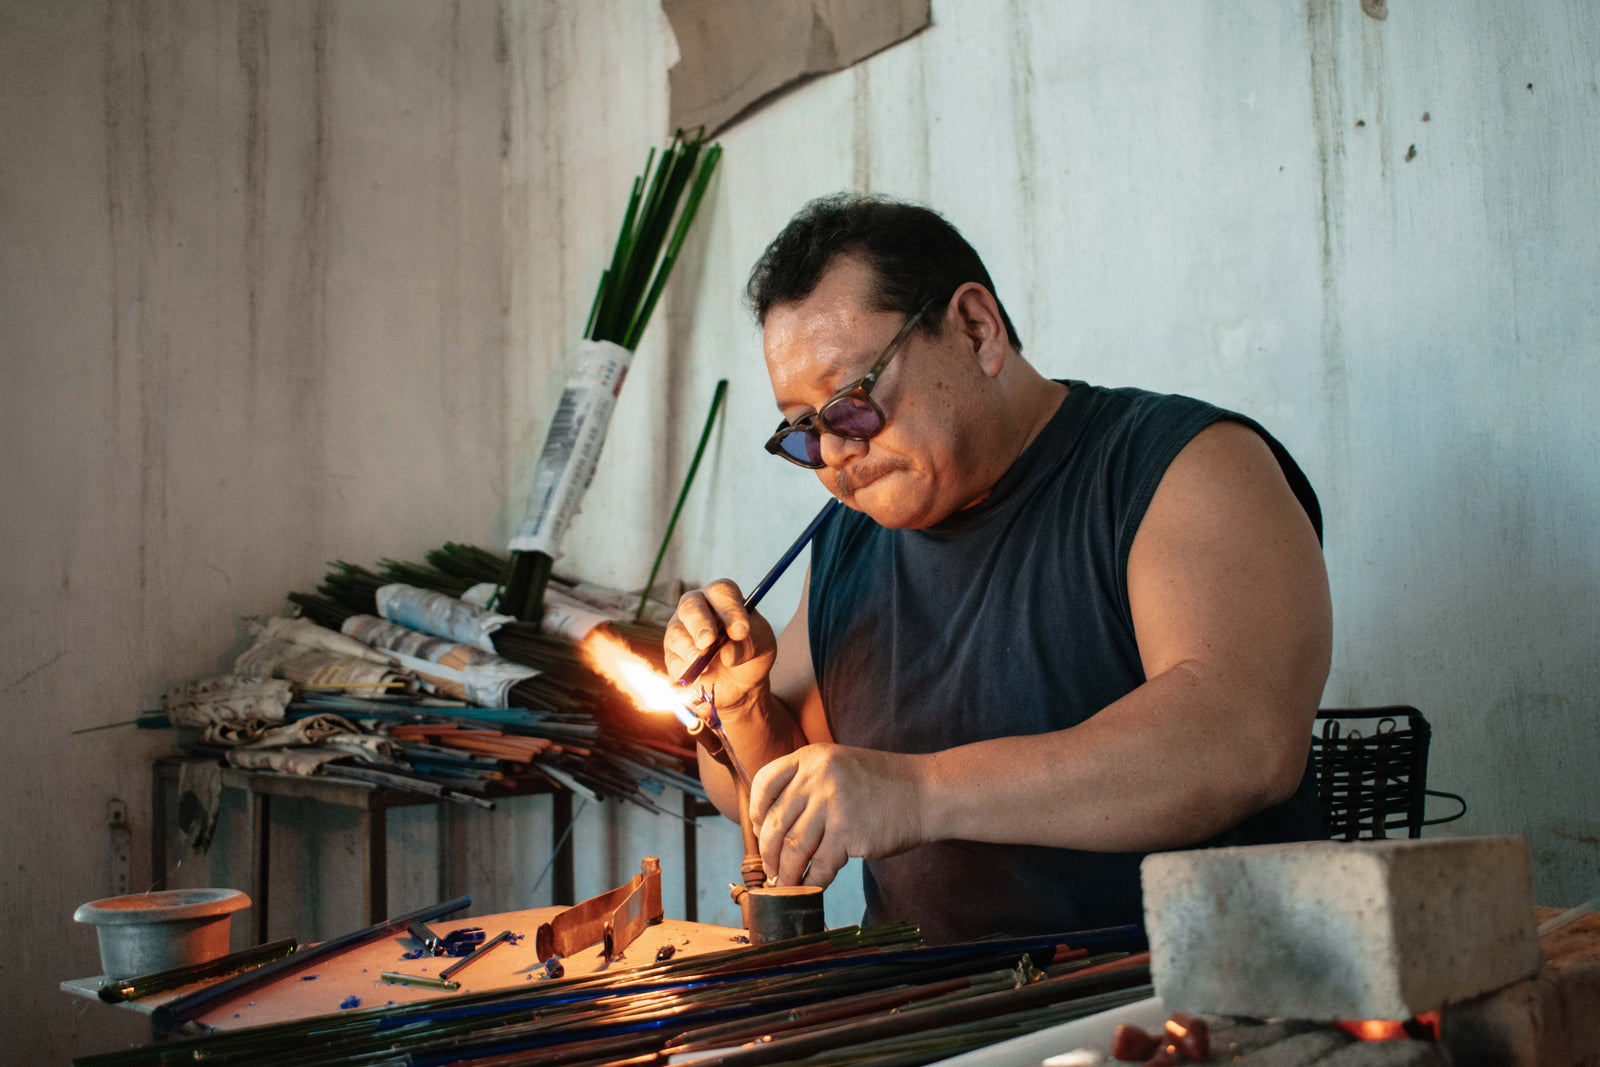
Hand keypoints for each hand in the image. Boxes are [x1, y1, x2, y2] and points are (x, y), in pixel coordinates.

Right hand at [663, 580, 775, 714]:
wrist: (739, 683)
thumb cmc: (750, 651)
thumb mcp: (762, 646)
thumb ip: (749, 645)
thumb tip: (727, 654)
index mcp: (722, 598)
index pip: (721, 592)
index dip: (729, 609)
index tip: (740, 631)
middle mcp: (697, 608)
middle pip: (690, 605)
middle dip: (699, 624)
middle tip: (709, 641)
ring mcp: (680, 630)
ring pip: (677, 634)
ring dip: (691, 651)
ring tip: (708, 666)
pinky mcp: (672, 655)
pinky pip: (673, 661)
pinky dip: (686, 671)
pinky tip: (701, 677)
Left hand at [749, 744, 926, 888]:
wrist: (926, 792)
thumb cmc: (883, 785)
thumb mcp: (839, 766)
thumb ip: (808, 784)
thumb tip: (772, 824)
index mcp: (812, 757)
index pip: (765, 782)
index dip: (755, 811)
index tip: (757, 830)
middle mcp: (817, 777)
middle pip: (774, 821)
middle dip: (768, 853)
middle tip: (771, 870)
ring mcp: (832, 804)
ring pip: (793, 848)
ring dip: (786, 874)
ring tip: (785, 885)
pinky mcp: (848, 833)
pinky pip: (819, 866)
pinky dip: (811, 883)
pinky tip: (810, 888)